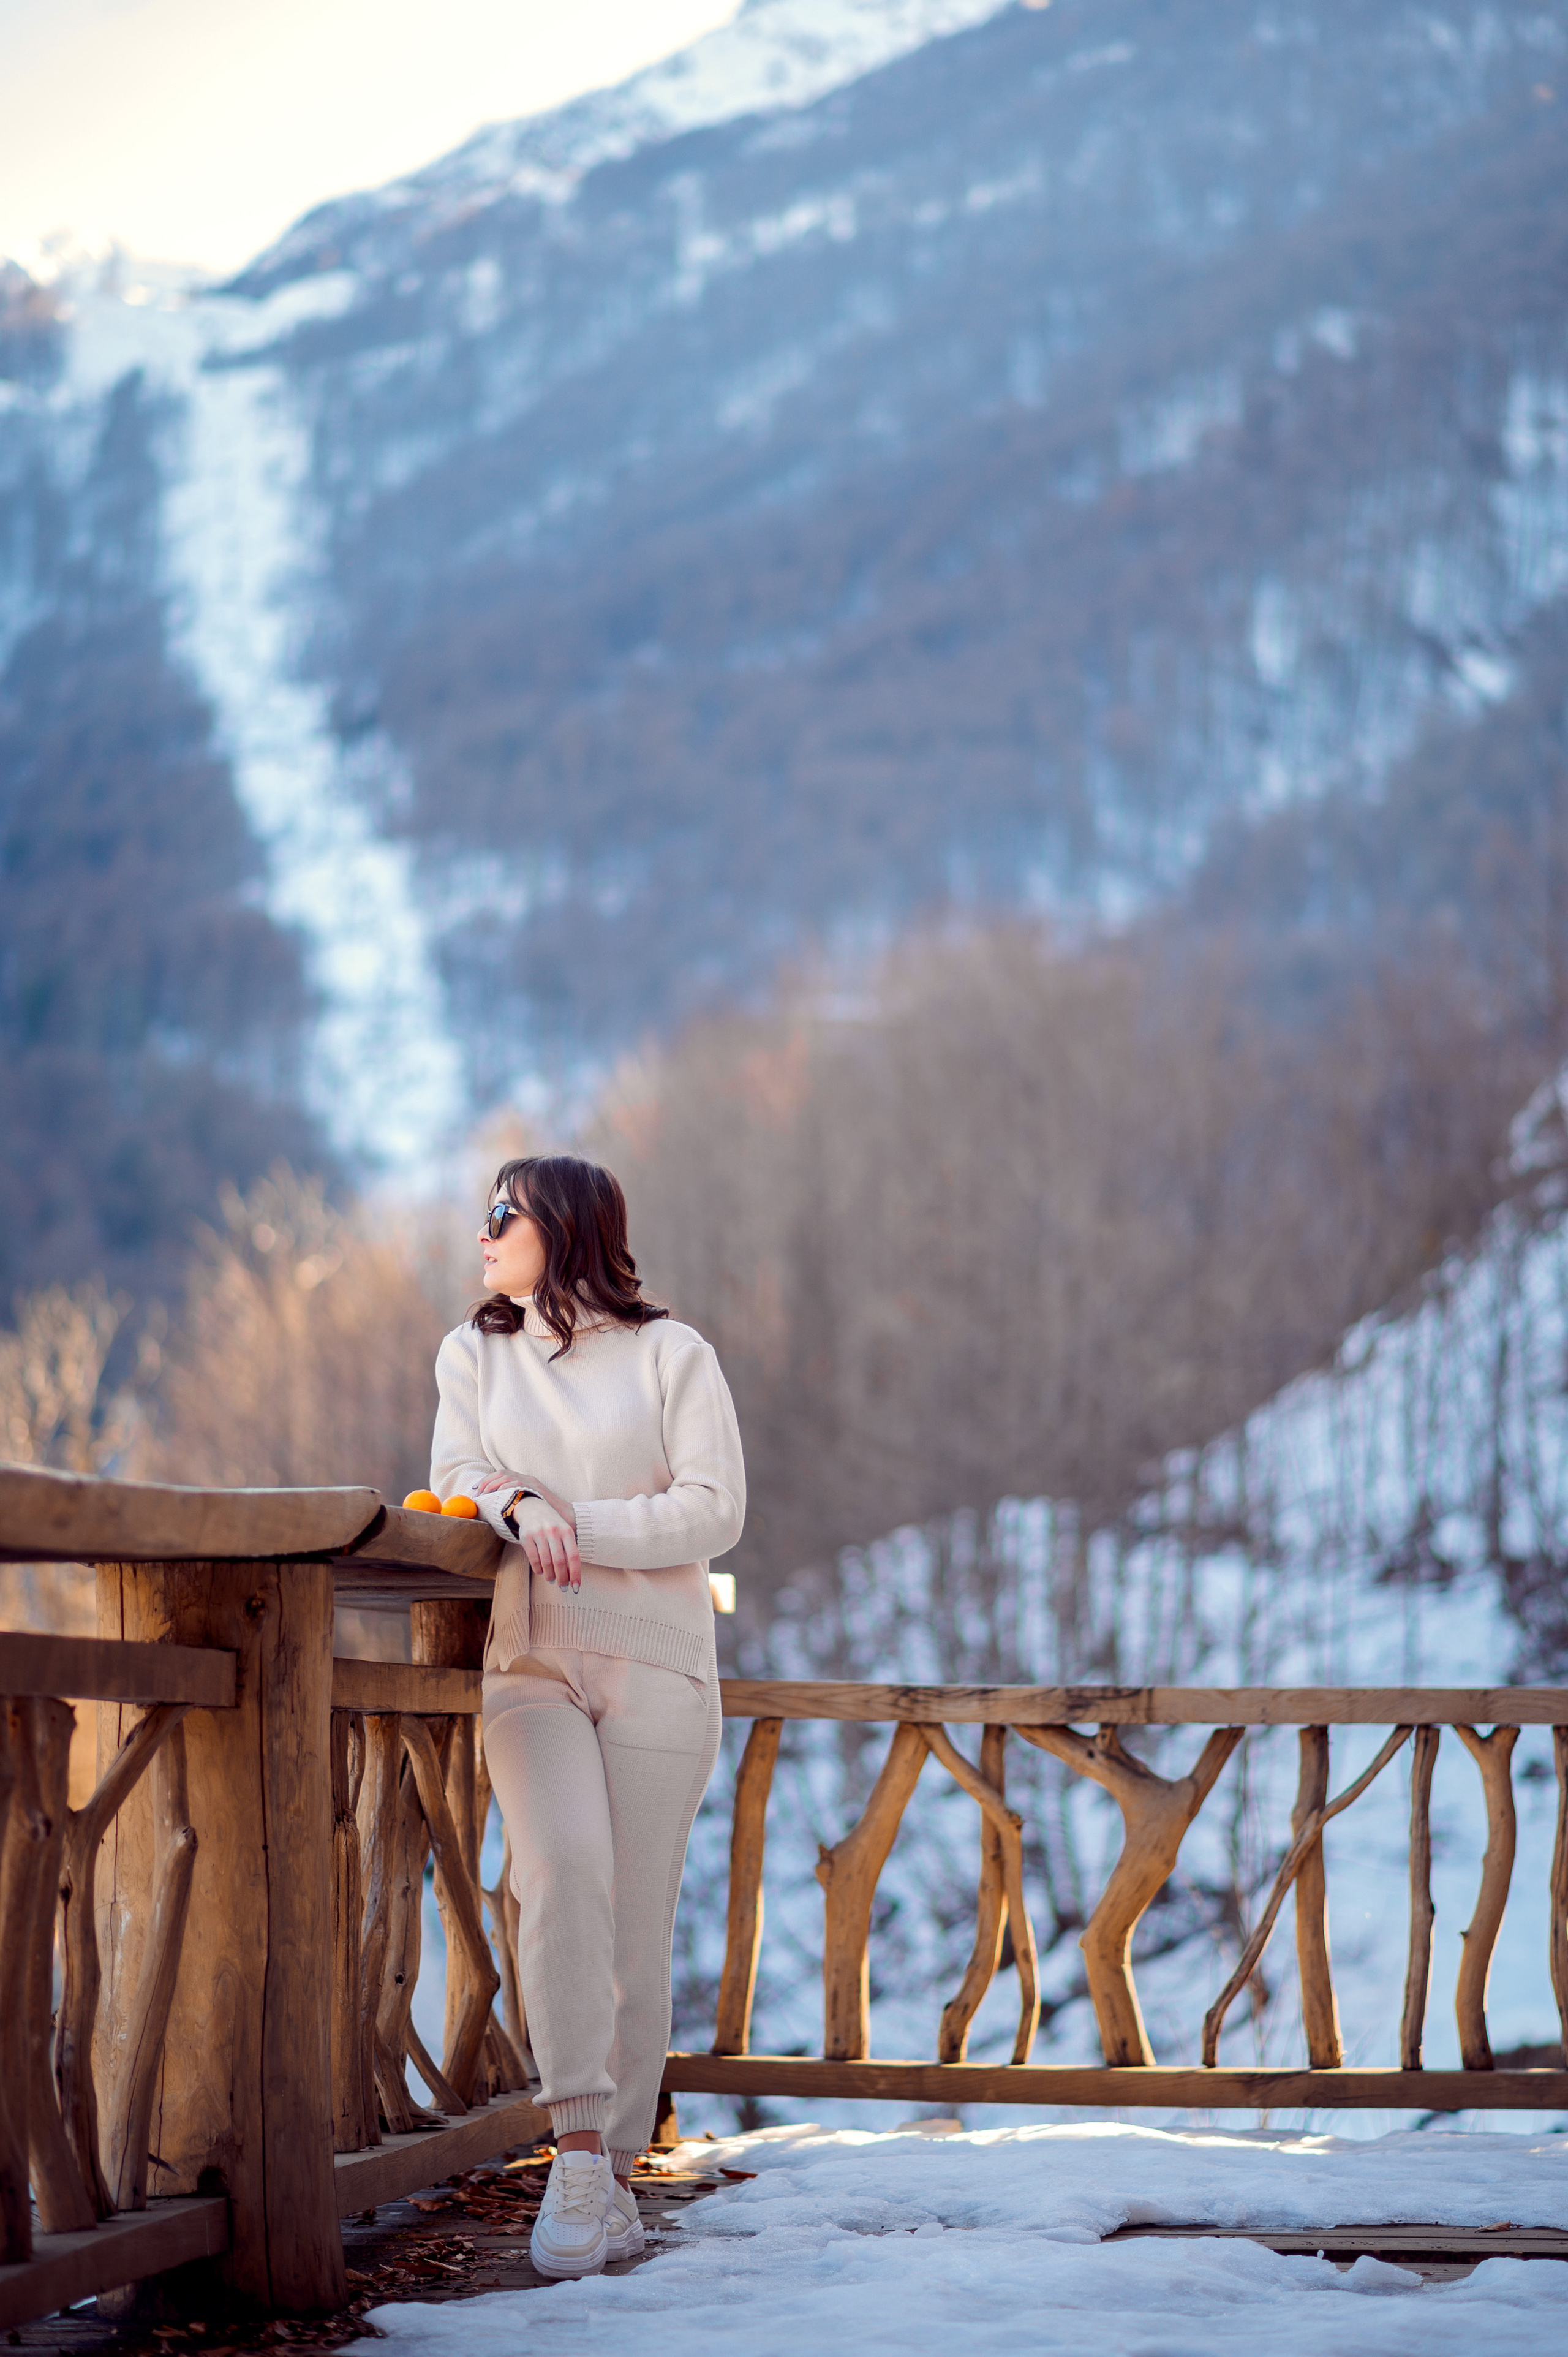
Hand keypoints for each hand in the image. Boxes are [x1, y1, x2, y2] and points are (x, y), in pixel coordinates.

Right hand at [474, 1472, 580, 1590]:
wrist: (533, 1508)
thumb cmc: (553, 1526)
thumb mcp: (564, 1533)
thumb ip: (568, 1551)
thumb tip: (572, 1576)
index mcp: (567, 1531)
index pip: (574, 1556)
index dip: (576, 1574)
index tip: (577, 1587)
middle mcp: (554, 1531)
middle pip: (560, 1561)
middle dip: (562, 1578)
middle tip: (563, 1587)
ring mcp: (539, 1533)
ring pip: (546, 1562)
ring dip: (550, 1575)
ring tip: (552, 1580)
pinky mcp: (526, 1537)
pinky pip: (533, 1559)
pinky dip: (538, 1569)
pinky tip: (541, 1572)